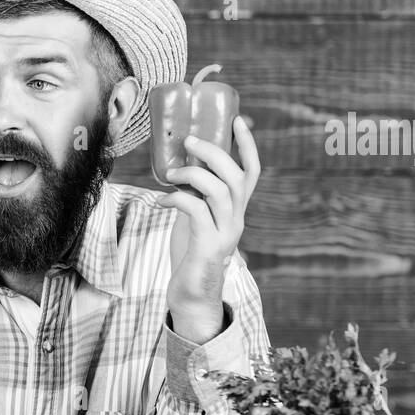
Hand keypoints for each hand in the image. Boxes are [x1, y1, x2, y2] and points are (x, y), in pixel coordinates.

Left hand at [157, 116, 260, 342]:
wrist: (192, 294)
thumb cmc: (191, 251)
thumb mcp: (197, 215)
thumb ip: (195, 194)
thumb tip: (177, 164)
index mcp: (236, 209)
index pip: (252, 171)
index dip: (248, 145)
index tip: (237, 119)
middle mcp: (236, 219)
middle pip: (236, 176)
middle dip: (215, 153)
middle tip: (190, 141)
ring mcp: (225, 233)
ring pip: (220, 192)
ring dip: (194, 174)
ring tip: (171, 171)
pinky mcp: (208, 246)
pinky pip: (196, 212)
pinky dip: (178, 199)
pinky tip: (163, 200)